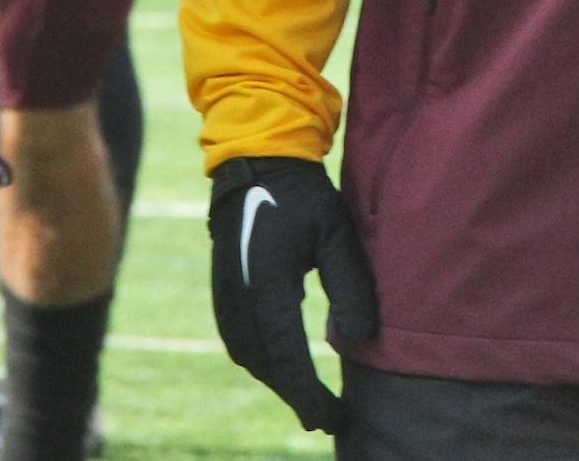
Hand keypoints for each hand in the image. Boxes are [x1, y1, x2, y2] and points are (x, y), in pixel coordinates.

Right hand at [208, 156, 377, 432]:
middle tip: (329, 417)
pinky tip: (282, 366)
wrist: (257, 161)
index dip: (309, 394)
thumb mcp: (337, 233)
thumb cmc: (304, 195)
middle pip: (265, 364)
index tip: (334, 417)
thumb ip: (350, 287)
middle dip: (295, 395)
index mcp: (267, 282)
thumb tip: (355, 342)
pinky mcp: (223, 287)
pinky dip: (260, 361)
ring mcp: (225, 291)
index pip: (287, 356)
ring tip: (308, 398)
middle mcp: (240, 293)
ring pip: (247, 355)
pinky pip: (237, 338)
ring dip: (276, 380)